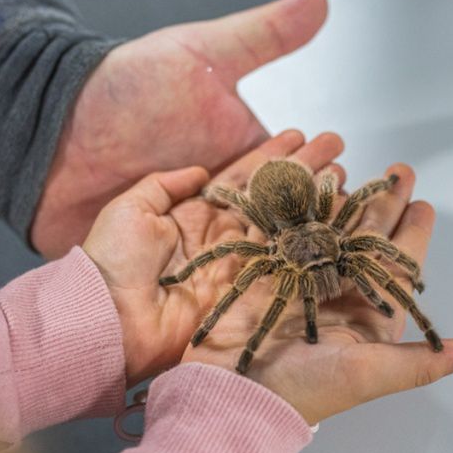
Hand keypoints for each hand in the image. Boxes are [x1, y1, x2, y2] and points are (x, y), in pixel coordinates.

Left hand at [33, 0, 328, 258]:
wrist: (48, 144)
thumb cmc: (120, 94)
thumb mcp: (198, 55)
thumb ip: (264, 36)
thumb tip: (320, 1)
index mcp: (232, 147)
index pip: (289, 164)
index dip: (321, 168)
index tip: (355, 172)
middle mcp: (220, 194)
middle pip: (280, 213)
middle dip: (315, 216)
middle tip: (357, 221)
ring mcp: (198, 234)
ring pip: (258, 249)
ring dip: (291, 256)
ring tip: (331, 264)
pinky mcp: (175, 266)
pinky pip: (220, 280)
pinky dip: (251, 287)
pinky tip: (282, 297)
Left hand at [83, 130, 344, 386]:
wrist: (108, 316)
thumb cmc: (112, 261)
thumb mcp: (131, 208)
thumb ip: (166, 185)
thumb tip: (197, 171)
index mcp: (195, 214)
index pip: (242, 178)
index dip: (271, 157)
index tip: (299, 136)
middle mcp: (222, 238)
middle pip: (271, 198)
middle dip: (304, 171)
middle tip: (335, 147)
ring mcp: (237, 266)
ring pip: (284, 226)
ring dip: (314, 201)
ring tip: (343, 176)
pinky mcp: (245, 293)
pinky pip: (283, 263)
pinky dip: (308, 243)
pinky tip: (333, 222)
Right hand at [180, 163, 452, 424]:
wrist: (238, 390)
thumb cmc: (306, 389)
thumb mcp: (368, 374)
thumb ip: (419, 364)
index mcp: (368, 315)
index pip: (397, 265)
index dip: (411, 234)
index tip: (423, 203)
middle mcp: (339, 293)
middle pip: (366, 238)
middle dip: (383, 204)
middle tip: (399, 171)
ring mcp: (303, 280)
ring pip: (330, 227)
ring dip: (342, 198)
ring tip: (356, 168)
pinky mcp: (269, 271)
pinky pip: (288, 229)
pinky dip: (297, 206)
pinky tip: (308, 182)